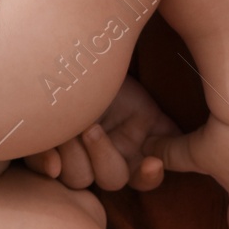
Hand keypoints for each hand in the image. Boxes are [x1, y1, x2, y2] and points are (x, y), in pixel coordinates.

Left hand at [25, 76, 177, 190]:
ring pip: (78, 179)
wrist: (74, 49)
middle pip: (111, 180)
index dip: (148, 177)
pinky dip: (46, 165)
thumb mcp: (142, 98)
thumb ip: (166, 129)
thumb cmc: (110, 68)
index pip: (144, 178)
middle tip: (91, 129)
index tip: (151, 163)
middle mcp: (105, 157)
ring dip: (74, 156)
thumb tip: (185, 148)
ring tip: (69, 127)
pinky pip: (44, 168)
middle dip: (103, 156)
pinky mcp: (46, 149)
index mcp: (133, 148)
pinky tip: (50, 159)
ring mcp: (75, 156)